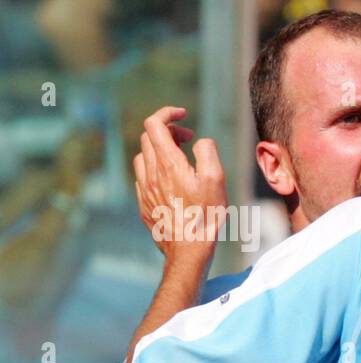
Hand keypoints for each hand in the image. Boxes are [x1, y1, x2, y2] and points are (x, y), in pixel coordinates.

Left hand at [133, 106, 226, 270]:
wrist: (188, 249)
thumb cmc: (205, 215)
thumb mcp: (217, 180)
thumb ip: (207, 152)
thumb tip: (199, 141)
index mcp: (168, 163)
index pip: (155, 124)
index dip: (168, 113)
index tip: (183, 114)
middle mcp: (151, 173)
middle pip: (148, 137)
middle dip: (169, 131)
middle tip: (189, 140)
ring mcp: (144, 189)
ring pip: (142, 156)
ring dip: (159, 150)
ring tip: (179, 160)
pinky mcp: (143, 203)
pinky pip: (143, 178)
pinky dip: (155, 170)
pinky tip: (171, 182)